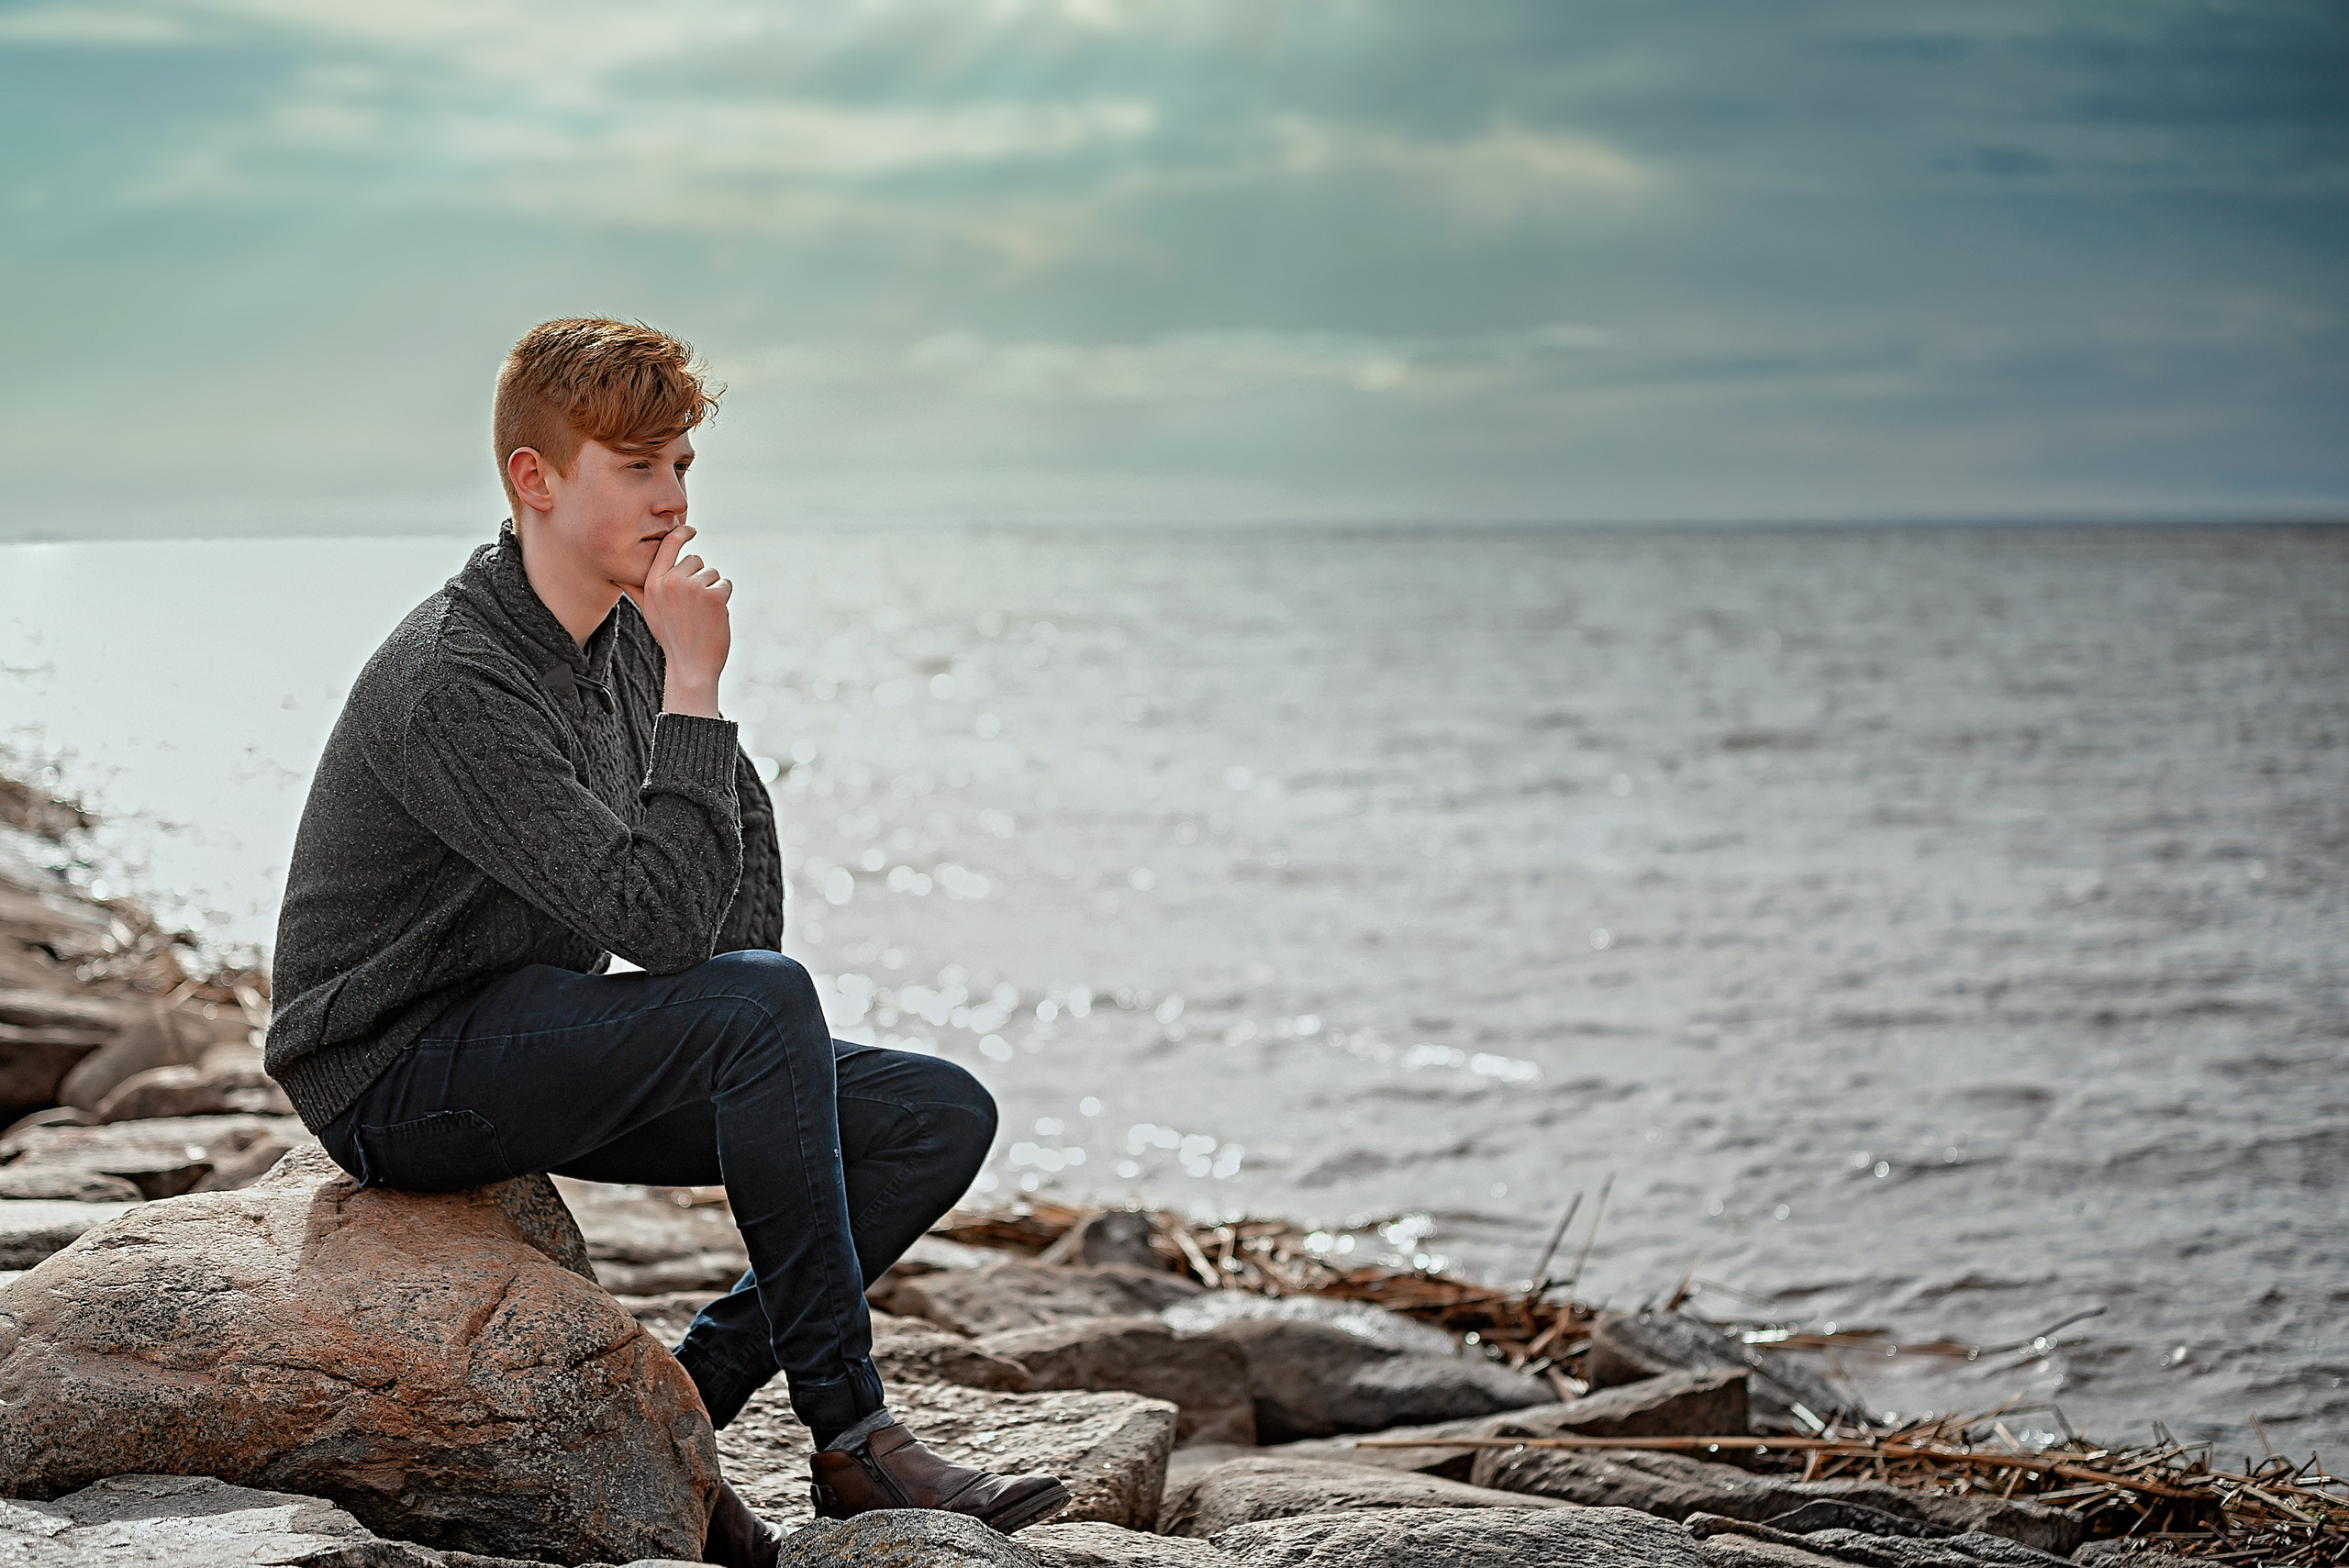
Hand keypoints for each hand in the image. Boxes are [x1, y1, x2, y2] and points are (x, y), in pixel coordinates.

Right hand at [625, 523, 730, 716]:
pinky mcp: (714, 596)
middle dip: (699, 577)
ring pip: (712, 573)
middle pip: (695, 560)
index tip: (688, 528)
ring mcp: (694, 588)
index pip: (668, 545)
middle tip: (692, 606)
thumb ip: (636, 590)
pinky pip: (726, 584)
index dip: (680, 533)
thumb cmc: (671, 638)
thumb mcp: (648, 611)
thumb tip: (616, 577)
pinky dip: (724, 598)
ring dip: (712, 589)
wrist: (691, 666)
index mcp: (653, 583)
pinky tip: (714, 616)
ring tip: (701, 614)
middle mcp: (671, 582)